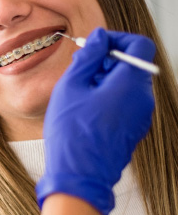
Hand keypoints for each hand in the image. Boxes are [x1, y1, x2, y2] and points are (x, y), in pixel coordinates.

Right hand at [36, 28, 155, 214]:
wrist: (79, 176)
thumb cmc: (72, 133)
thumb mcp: (71, 86)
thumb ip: (87, 57)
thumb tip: (99, 38)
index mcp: (131, 84)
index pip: (139, 45)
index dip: (116, 39)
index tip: (94, 45)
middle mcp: (143, 99)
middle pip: (132, 65)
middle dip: (106, 61)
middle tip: (78, 69)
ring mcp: (141, 117)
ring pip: (127, 85)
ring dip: (105, 80)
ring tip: (78, 93)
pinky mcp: (134, 130)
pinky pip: (125, 103)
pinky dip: (108, 98)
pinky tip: (84, 110)